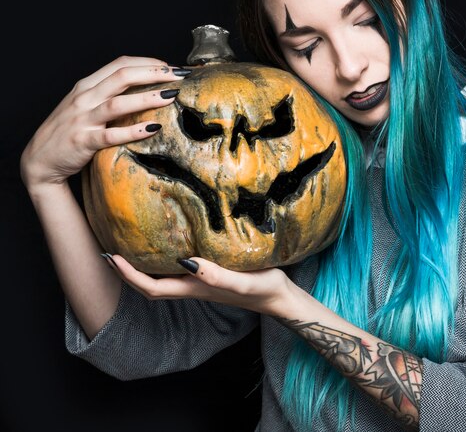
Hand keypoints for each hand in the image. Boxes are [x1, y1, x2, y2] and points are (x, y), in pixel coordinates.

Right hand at [20, 55, 188, 189]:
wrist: (40, 161)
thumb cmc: (70, 131)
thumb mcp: (86, 105)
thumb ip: (110, 93)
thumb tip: (147, 86)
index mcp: (86, 85)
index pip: (121, 64)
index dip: (148, 62)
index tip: (171, 67)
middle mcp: (84, 98)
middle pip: (122, 76)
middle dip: (154, 73)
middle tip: (180, 76)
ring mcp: (83, 119)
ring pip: (118, 103)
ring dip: (147, 98)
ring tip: (171, 96)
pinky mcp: (83, 142)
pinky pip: (110, 135)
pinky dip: (133, 131)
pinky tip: (153, 129)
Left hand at [104, 253, 292, 315]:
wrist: (280, 298)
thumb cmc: (263, 289)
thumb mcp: (242, 281)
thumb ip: (217, 276)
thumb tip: (188, 263)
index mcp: (194, 289)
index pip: (151, 287)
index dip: (129, 275)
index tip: (112, 257)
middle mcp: (192, 287)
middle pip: (149, 285)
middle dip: (127, 272)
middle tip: (110, 251)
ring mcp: (200, 282)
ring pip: (162, 278)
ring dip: (142, 267)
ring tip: (130, 245)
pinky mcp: (210, 274)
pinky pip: (177, 268)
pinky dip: (163, 259)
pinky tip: (168, 243)